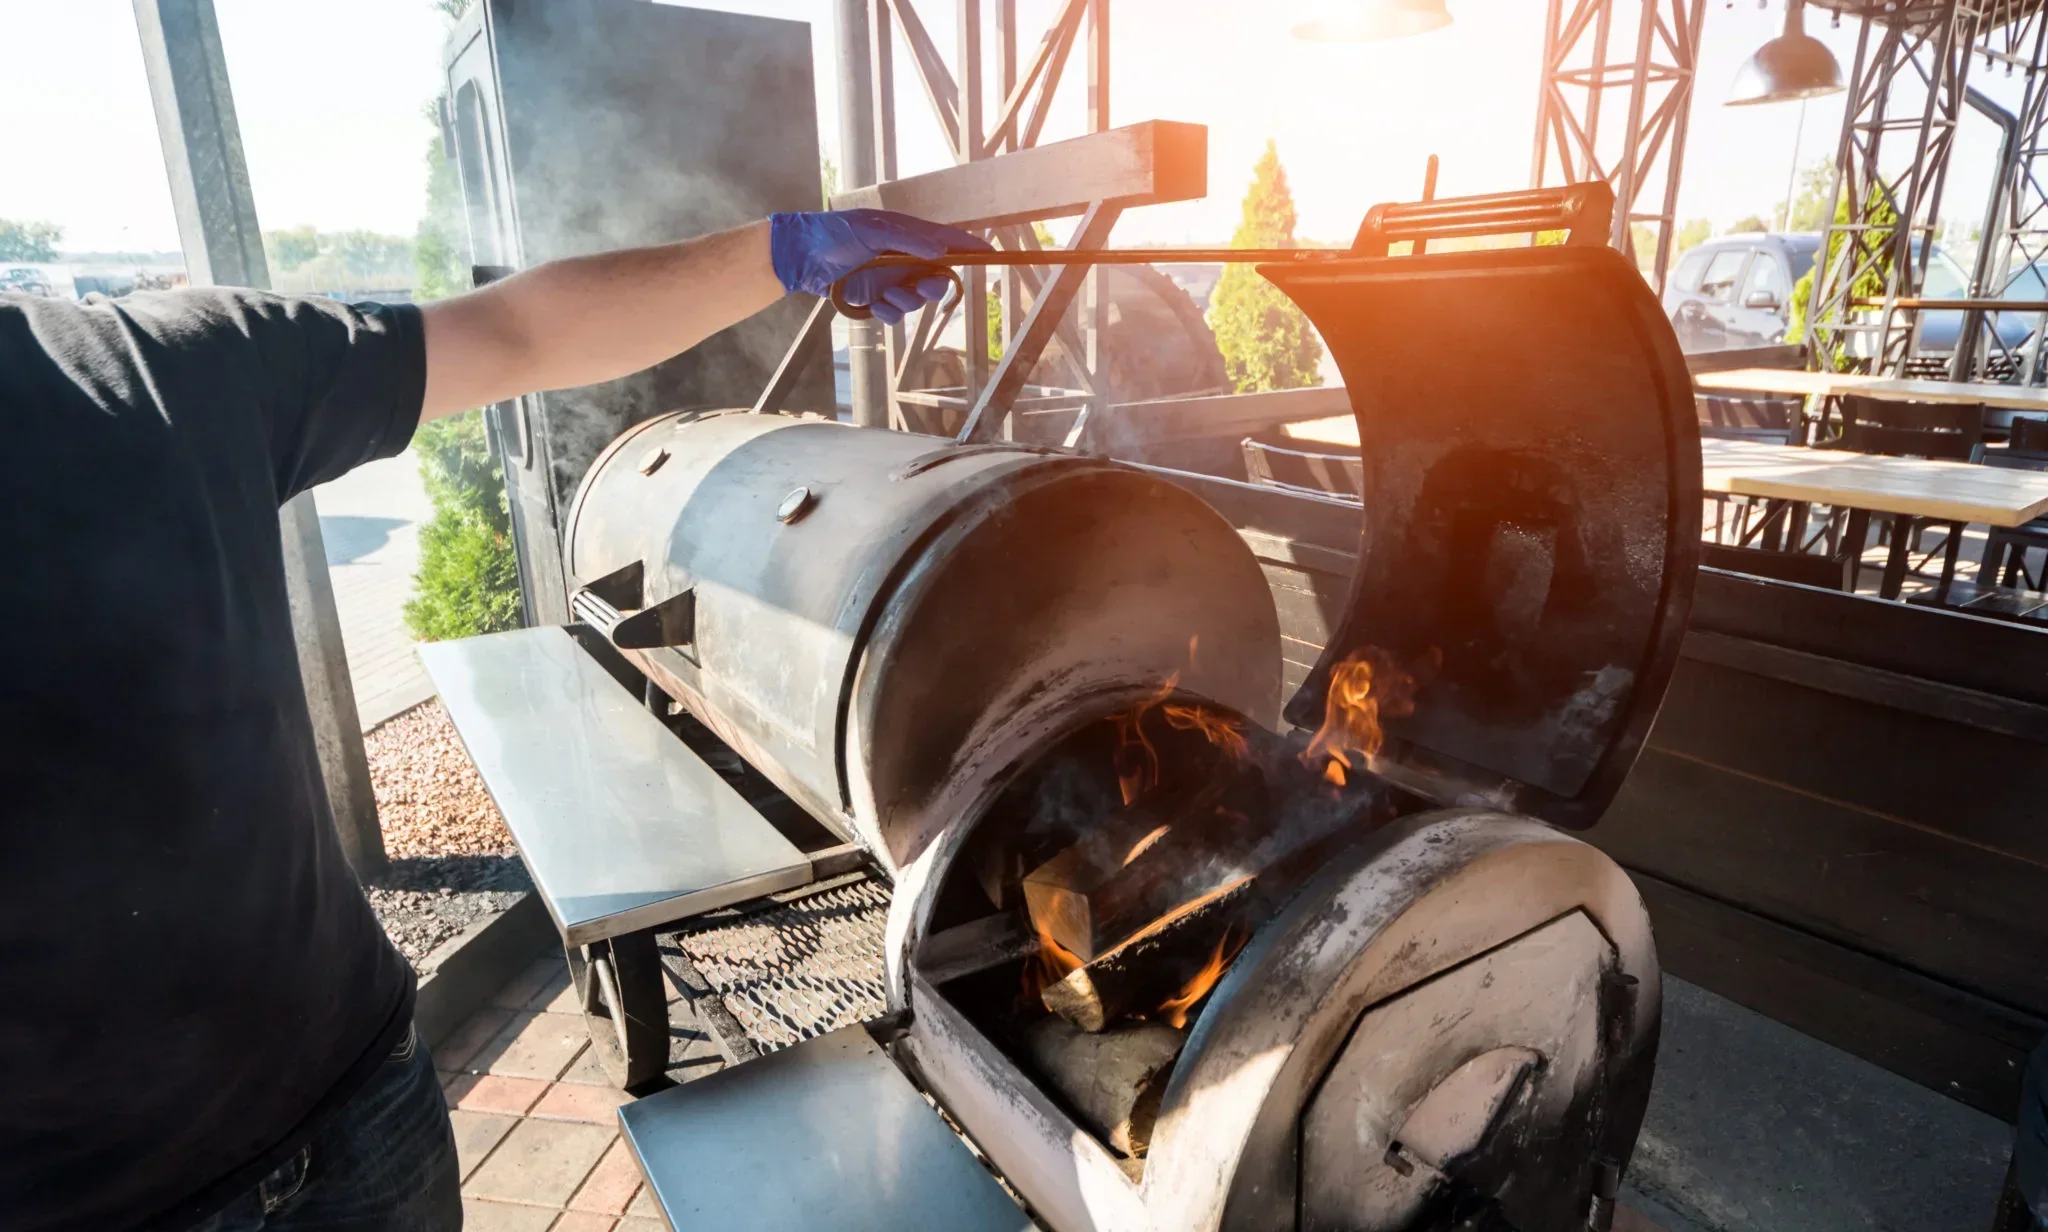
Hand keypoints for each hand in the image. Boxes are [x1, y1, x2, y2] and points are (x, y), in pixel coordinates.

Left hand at [769, 209, 992, 323]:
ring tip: (887, 295)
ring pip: (917, 300)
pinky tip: (875, 304)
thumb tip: (943, 250)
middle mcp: (904, 259)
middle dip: (936, 286)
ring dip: (907, 301)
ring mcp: (891, 281)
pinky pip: (895, 314)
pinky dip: (889, 312)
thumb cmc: (837, 232)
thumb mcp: (875, 230)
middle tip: (927, 285)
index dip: (969, 248)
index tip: (990, 253)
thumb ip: (911, 240)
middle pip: (938, 277)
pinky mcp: (876, 300)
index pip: (947, 241)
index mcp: (908, 236)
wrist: (802, 256)